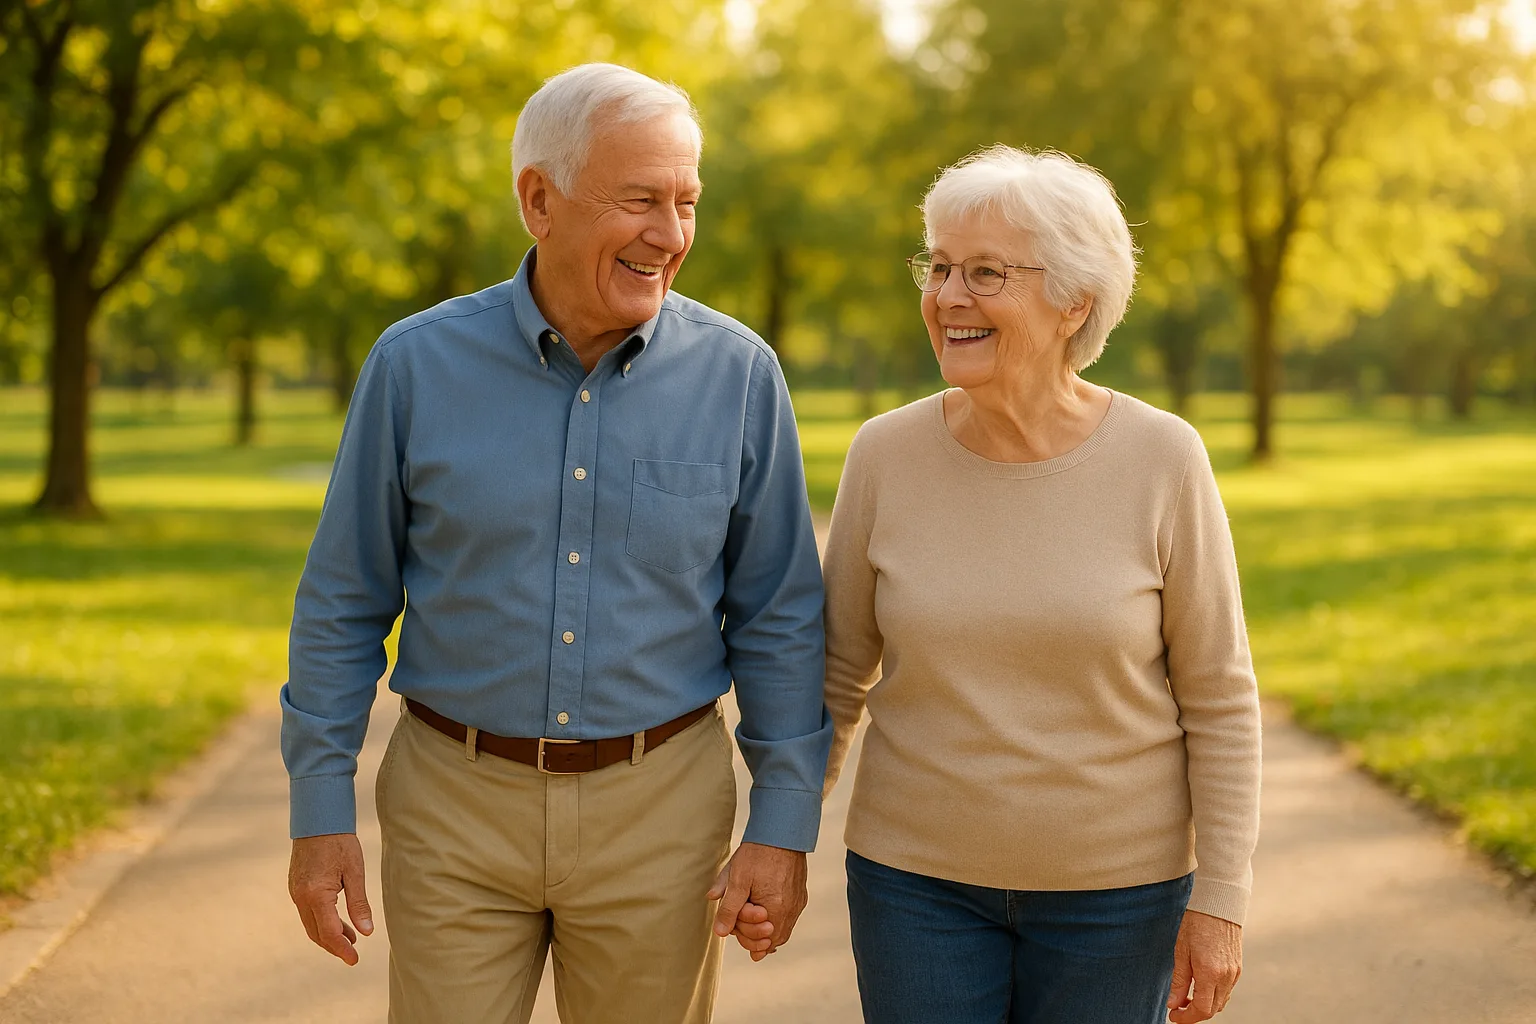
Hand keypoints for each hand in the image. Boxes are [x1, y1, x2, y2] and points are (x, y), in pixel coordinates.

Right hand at [289, 833, 373, 965]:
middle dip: (334, 946)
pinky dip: (322, 921)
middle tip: (353, 954)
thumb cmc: (339, 842)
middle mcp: (300, 897)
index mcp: (316, 895)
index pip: (328, 932)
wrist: (317, 820)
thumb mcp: (354, 872)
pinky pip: (307, 913)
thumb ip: (359, 904)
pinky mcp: (296, 887)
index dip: (342, 949)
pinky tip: (338, 921)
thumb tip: (367, 931)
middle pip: (316, 933)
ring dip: (329, 934)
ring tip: (351, 938)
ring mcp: (295, 892)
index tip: (354, 960)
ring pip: (311, 924)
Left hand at [707, 842, 807, 961]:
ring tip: (751, 927)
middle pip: (771, 940)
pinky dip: (776, 923)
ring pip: (782, 931)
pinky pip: (789, 920)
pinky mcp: (800, 896)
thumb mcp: (737, 879)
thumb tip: (720, 932)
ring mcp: (798, 904)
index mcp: (776, 909)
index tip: (733, 922)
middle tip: (739, 925)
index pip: (758, 941)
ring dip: (765, 932)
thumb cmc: (758, 853)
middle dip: (753, 935)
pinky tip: (765, 918)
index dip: (742, 934)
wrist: (782, 831)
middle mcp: (791, 910)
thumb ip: (729, 908)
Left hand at [1167, 910, 1241, 1021]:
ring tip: (1186, 996)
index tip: (1173, 1015)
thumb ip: (1179, 981)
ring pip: (1221, 1002)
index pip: (1202, 1009)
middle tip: (1178, 1007)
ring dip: (1205, 1005)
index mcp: (1210, 973)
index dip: (1186, 1017)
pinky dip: (1214, 995)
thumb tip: (1173, 1004)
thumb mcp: (1181, 952)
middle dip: (1194, 1013)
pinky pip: (1227, 991)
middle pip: (1213, 1009)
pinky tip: (1201, 985)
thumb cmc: (1196, 924)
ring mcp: (1235, 973)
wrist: (1219, 905)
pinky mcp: (1238, 968)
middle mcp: (1226, 977)